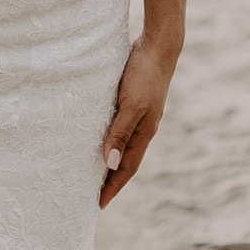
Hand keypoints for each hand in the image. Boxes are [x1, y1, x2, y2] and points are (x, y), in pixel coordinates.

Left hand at [99, 37, 175, 206]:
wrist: (158, 45)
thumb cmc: (144, 74)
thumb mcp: (131, 105)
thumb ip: (120, 133)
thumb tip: (109, 164)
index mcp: (144, 133)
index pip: (127, 168)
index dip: (113, 187)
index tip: (98, 204)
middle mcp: (143, 127)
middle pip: (125, 160)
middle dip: (110, 179)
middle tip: (91, 194)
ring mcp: (139, 114)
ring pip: (122, 143)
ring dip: (109, 159)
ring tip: (91, 170)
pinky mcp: (132, 101)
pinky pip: (118, 127)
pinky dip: (109, 138)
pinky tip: (96, 136)